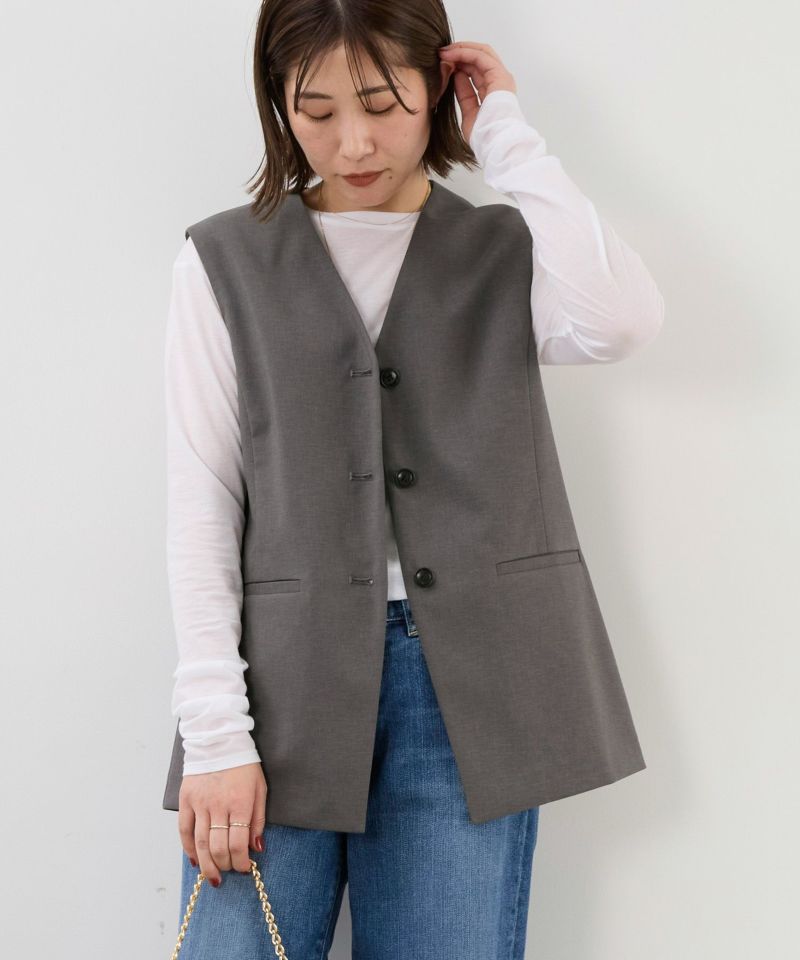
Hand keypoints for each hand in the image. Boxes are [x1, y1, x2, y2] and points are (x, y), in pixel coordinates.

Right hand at [178, 762, 266, 884]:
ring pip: (201, 842)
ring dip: (206, 864)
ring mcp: (200, 803)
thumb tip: (257, 847)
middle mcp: (219, 805)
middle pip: (218, 846)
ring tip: (212, 876)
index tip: (244, 868)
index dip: (241, 861)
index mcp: (240, 802)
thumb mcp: (260, 788)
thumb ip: (258, 819)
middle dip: (224, 865)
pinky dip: (188, 848)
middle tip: (228, 872)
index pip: (239, 842)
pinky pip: (185, 830)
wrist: (219, 741)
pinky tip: (195, 860)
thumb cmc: (244, 766)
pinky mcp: (186, 800)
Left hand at [438, 41, 516, 144]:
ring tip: (444, 51)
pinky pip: (481, 57)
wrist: (495, 143)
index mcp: (493, 93)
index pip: (476, 72)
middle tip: (441, 53)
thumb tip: (455, 75)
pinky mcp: (499, 75)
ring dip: (461, 50)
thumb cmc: (484, 136)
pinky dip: (465, 53)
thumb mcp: (468, 111)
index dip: (459, 65)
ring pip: (481, 54)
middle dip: (460, 54)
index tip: (442, 63)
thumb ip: (464, 93)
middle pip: (479, 59)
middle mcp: (499, 83)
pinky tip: (451, 55)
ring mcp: (501, 78)